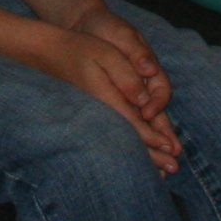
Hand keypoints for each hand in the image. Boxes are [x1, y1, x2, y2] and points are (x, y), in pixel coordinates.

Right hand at [38, 16, 179, 174]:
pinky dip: (131, 145)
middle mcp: (101, 112)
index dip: (154, 138)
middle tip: (174, 170)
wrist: (47, 53)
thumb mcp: (106, 53)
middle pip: (130, 138)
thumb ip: (127, 76)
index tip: (171, 149)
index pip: (134, 123)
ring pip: (122, 140)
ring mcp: (96, 115)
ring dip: (144, 155)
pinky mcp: (94, 113)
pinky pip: (116, 134)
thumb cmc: (80, 48)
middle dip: (153, 155)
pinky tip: (140, 154)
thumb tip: (144, 101)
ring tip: (162, 173)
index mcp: (106, 98)